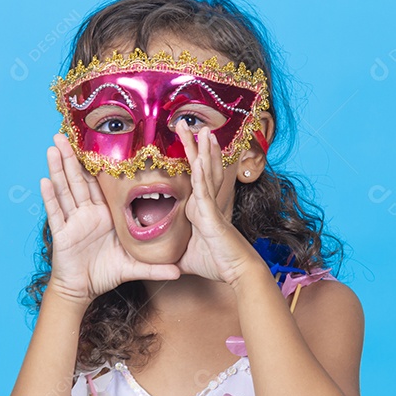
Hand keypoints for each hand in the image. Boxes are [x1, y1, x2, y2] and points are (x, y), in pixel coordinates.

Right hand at [40, 134, 179, 305]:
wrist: (83, 291)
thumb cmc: (105, 274)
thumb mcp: (133, 267)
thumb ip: (155, 267)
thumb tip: (180, 271)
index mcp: (104, 215)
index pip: (100, 184)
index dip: (97, 164)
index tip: (96, 143)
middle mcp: (87, 214)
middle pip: (78, 180)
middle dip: (71, 157)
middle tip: (66, 133)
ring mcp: (73, 222)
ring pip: (65, 189)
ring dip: (58, 168)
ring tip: (53, 147)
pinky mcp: (62, 234)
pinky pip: (55, 212)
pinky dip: (49, 197)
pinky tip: (44, 180)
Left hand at [174, 122, 261, 286]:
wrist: (238, 273)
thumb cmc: (217, 263)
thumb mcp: (186, 257)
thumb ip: (173, 254)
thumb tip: (158, 260)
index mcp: (198, 208)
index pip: (192, 176)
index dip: (189, 157)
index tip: (181, 139)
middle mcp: (205, 203)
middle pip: (200, 167)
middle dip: (192, 144)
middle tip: (183, 122)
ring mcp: (210, 207)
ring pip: (205, 173)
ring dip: (201, 150)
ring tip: (200, 128)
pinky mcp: (213, 217)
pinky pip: (204, 193)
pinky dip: (200, 176)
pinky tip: (197, 160)